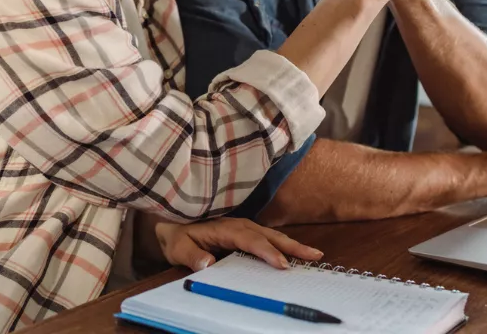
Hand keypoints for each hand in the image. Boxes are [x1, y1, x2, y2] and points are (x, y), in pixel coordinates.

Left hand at [153, 217, 323, 271]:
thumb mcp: (177, 246)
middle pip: (268, 235)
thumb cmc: (176, 235)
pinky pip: (267, 238)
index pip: (249, 240)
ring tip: (314, 254)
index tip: (282, 264)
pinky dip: (284, 244)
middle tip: (314, 256)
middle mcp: (238, 224)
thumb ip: (191, 255)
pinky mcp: (245, 232)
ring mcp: (243, 227)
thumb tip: (207, 264)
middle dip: (292, 246)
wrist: (172, 221)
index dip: (267, 252)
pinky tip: (296, 253)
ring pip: (272, 235)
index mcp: (224, 227)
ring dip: (293, 244)